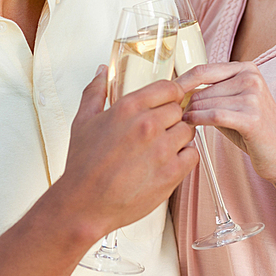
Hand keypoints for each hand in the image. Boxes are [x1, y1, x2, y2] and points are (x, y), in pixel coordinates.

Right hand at [59, 69, 197, 243]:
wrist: (84, 204)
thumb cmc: (83, 166)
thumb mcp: (83, 121)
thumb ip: (95, 92)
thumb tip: (102, 72)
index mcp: (128, 108)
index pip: (169, 88)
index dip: (170, 96)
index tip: (167, 104)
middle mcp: (148, 125)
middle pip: (179, 109)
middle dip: (170, 119)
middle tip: (157, 132)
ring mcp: (162, 149)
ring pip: (188, 131)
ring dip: (178, 138)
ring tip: (159, 149)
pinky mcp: (172, 173)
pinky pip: (193, 155)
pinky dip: (184, 158)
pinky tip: (167, 163)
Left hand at [177, 62, 275, 185]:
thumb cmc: (254, 132)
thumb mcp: (233, 104)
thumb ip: (210, 94)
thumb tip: (177, 92)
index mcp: (247, 69)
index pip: (203, 70)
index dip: (181, 83)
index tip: (166, 94)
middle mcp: (251, 78)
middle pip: (201, 88)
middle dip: (186, 104)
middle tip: (179, 117)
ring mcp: (253, 96)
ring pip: (204, 102)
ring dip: (191, 115)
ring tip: (188, 126)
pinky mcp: (251, 117)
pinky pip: (213, 115)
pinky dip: (197, 121)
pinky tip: (192, 126)